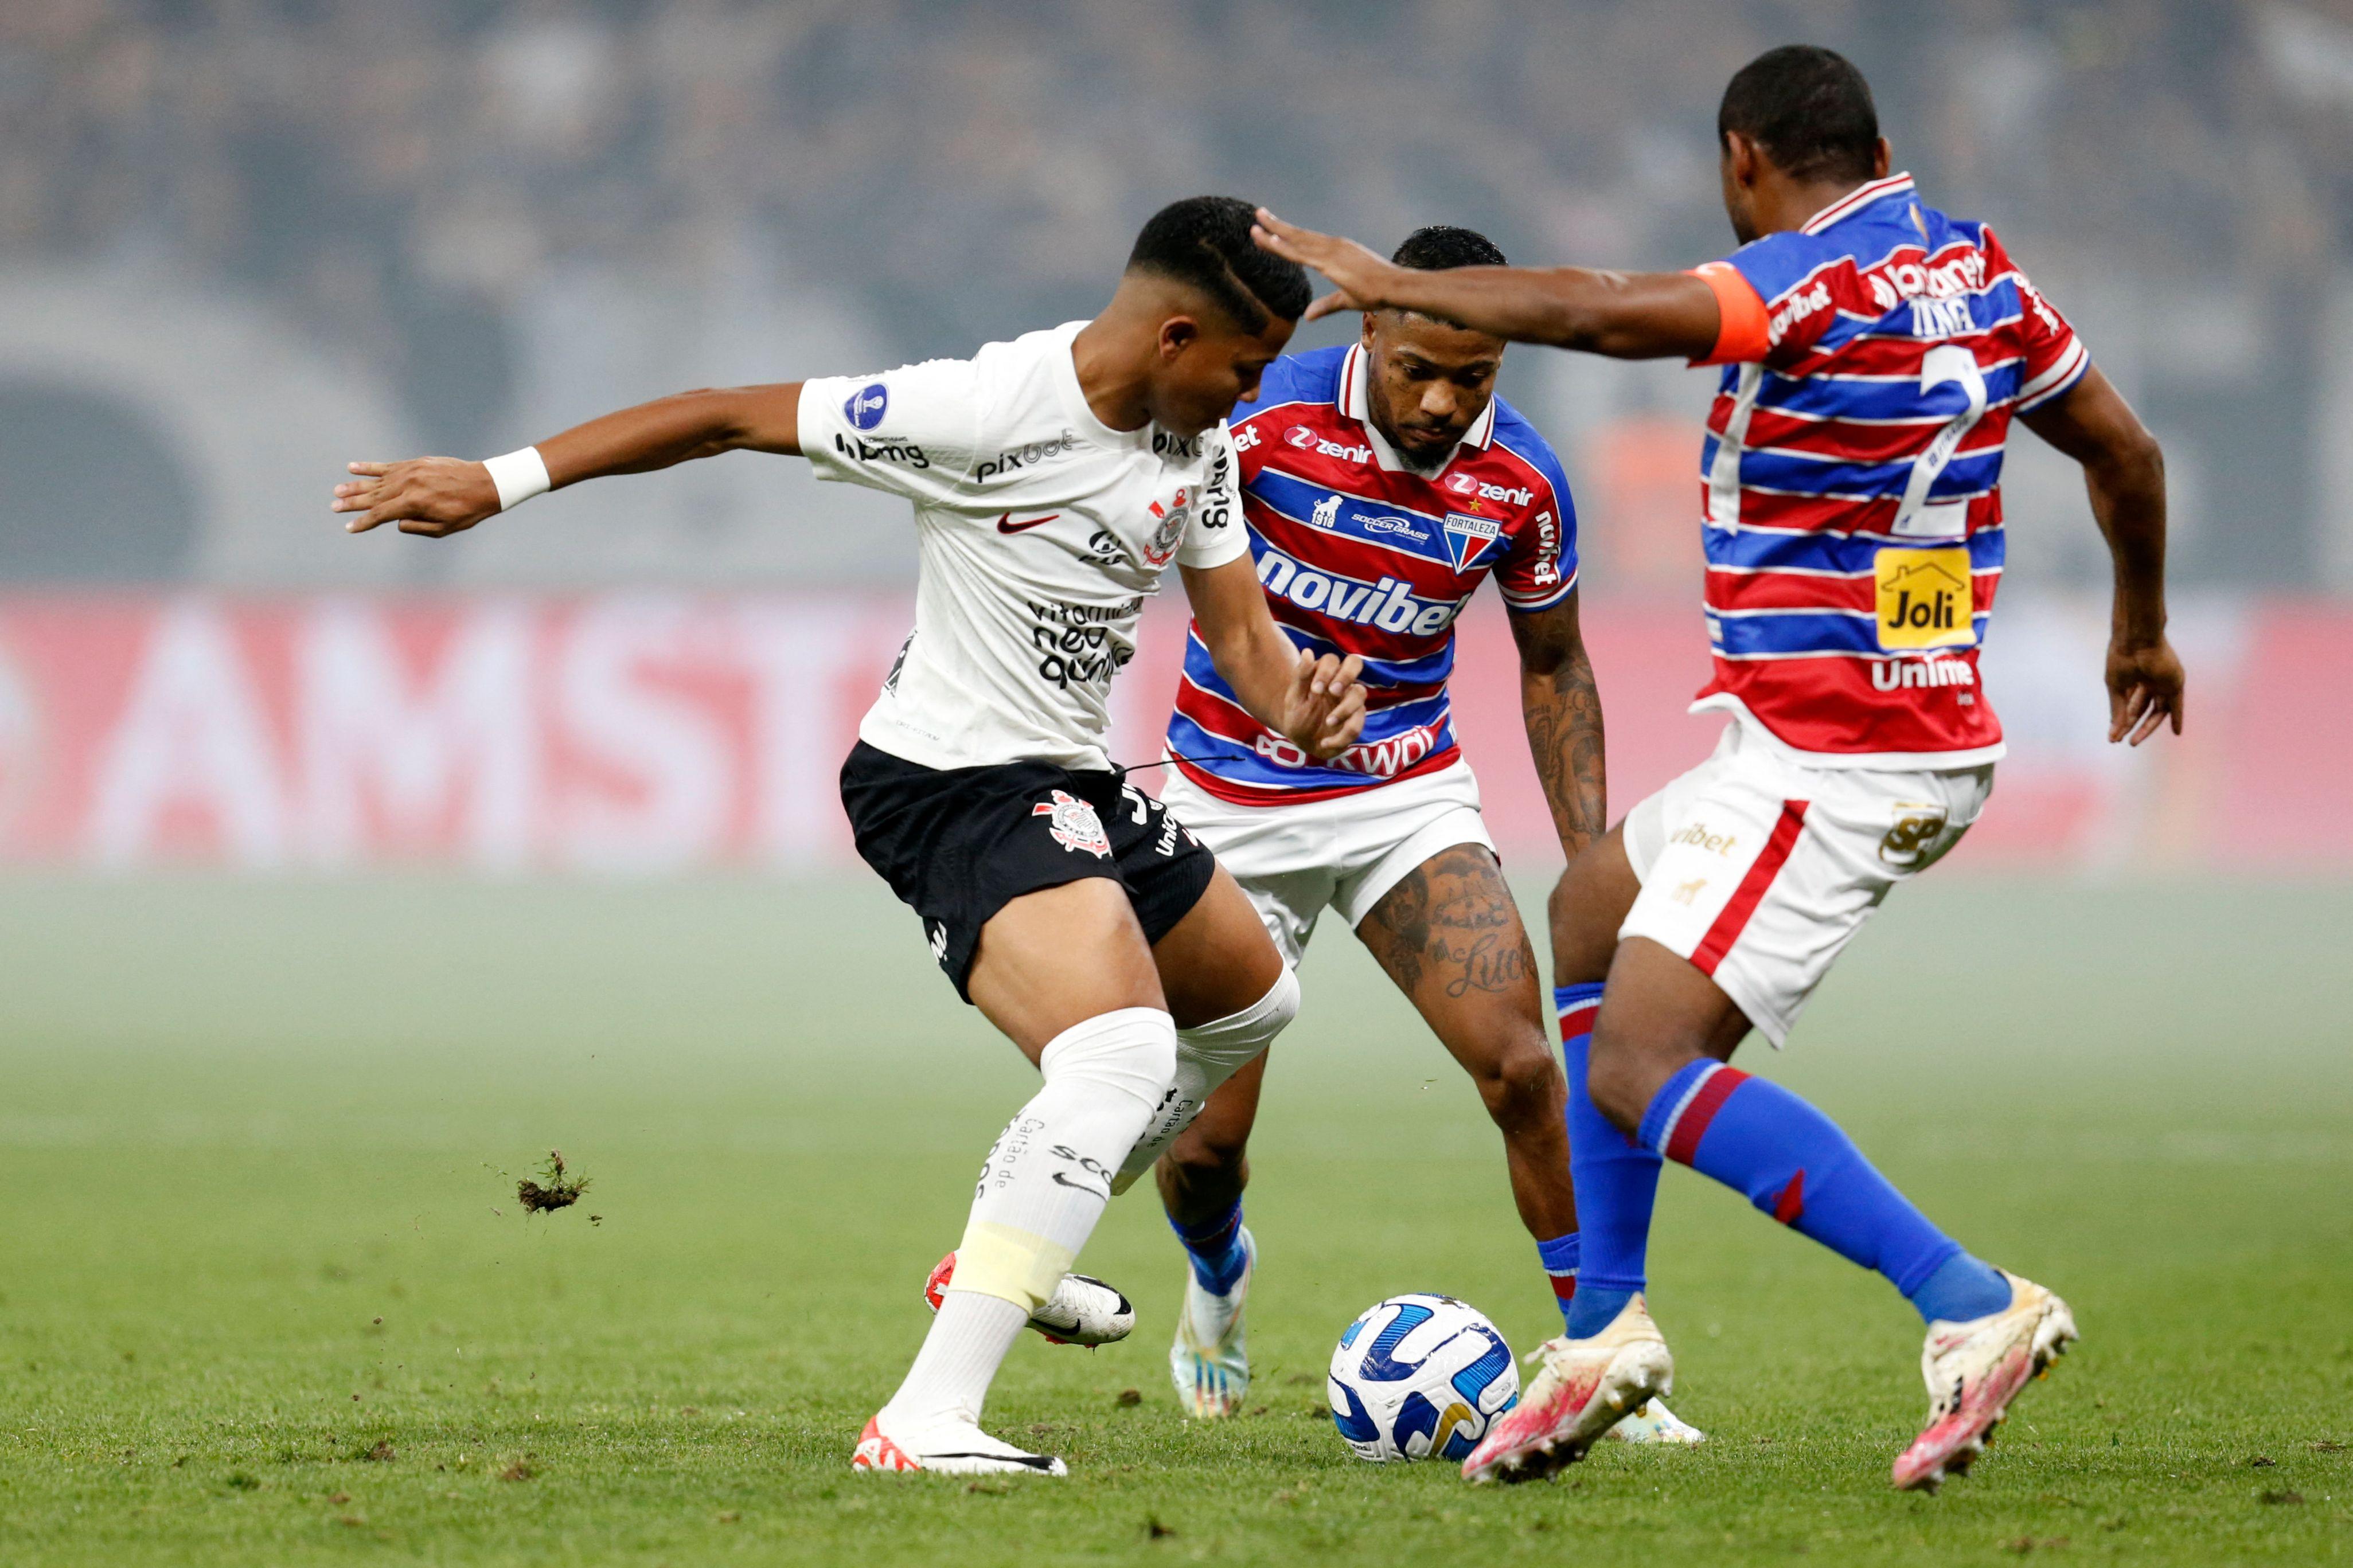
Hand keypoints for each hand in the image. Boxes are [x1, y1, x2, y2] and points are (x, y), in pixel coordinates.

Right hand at [331, 458, 500, 536]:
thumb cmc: (467, 511)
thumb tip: (395, 522)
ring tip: (337, 490)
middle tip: (334, 507)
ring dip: (355, 485)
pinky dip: (370, 467)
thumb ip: (416, 527)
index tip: (349, 527)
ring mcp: (411, 471)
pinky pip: (388, 466)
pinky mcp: (415, 463)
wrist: (485, 484)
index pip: (381, 514)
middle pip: (374, 496)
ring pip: (377, 480)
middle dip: (352, 503)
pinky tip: (352, 467)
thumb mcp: (443, 528)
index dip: (363, 522)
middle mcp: (408, 485)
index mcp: (414, 503)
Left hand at [1252, 208, 1402, 322]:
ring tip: (1256, 223)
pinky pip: (1301, 253)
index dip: (1286, 236)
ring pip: (1296, 240)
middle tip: (1257, 215)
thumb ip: (1326, 306)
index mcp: (1336, 251)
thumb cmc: (1377, 292)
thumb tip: (1307, 316)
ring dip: (1274, 231)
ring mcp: (1331, 251)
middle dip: (1276, 226)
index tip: (1269, 230)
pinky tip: (1271, 240)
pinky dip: (1284, 246)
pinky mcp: (1330, 261)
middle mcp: (1332, 246)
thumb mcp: (1347, 299)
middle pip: (1298, 236)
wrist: (1395, 286)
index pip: (1306, 242)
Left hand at [1279, 649, 1367, 760]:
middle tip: (1333, 692)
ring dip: (1345, 708)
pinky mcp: (1356, 721)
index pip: (1332, 659)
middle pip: (1355, 662)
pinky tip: (1325, 743)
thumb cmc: (1297, 714)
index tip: (1315, 690)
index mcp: (1324, 674)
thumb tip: (1308, 651)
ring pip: (1360, 693)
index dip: (1326, 672)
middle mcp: (1341, 683)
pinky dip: (1341, 736)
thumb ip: (1301, 676)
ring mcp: (1351, 701)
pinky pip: (1357, 724)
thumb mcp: (1294, 698)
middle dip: (1346, 675)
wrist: (1301, 741)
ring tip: (1328, 721)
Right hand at [2105, 635, 2183, 744]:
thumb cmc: (2122, 658)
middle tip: (2125, 741)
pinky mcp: (2174, 684)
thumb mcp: (2116, 688)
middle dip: (2133, 726)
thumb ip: (2117, 711)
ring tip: (2134, 742)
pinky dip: (2177, 718)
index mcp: (2134, 679)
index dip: (2121, 721)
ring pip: (2157, 711)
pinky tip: (2176, 732)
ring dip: (2147, 727)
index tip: (2113, 736)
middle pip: (2143, 710)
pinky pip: (2177, 705)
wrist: (2136, 640)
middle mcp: (2150, 682)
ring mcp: (2163, 683)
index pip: (2129, 705)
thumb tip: (2114, 734)